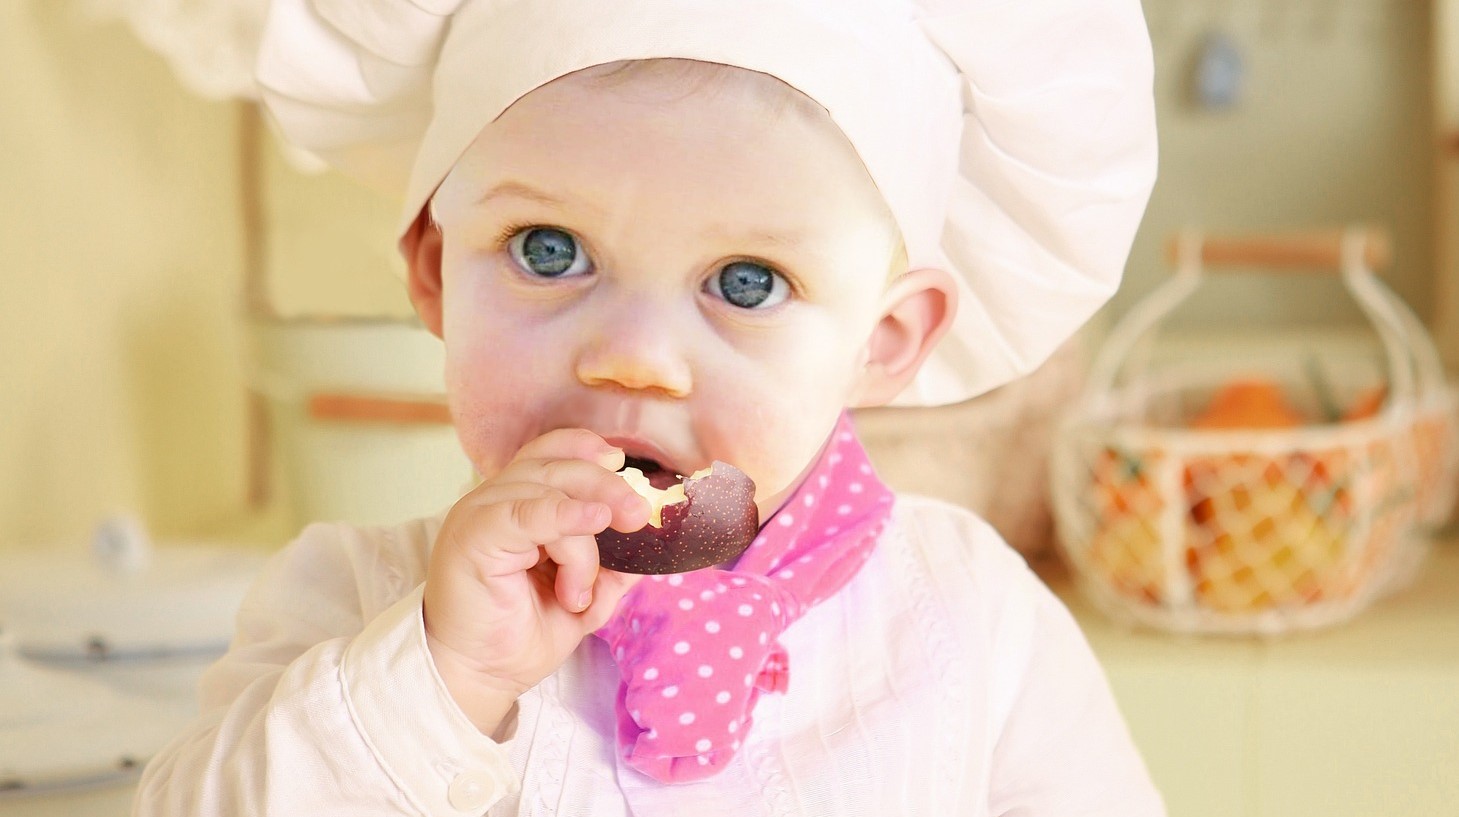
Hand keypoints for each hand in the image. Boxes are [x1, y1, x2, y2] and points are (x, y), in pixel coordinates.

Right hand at [422, 428, 650, 733]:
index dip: (587, 449)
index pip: (551, 453)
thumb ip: (615, 567)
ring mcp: (481, 513)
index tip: (623, 463)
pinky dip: (563, 514)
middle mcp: (497, 500)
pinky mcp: (473, 535)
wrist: (478, 677)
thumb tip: (653, 547)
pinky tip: (592, 522)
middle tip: (640, 516)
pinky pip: (526, 511)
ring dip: (582, 542)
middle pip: (558, 466)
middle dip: (607, 487)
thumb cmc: (520, 635)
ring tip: (578, 591)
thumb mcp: (585, 597)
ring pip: (550, 492)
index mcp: (519, 504)